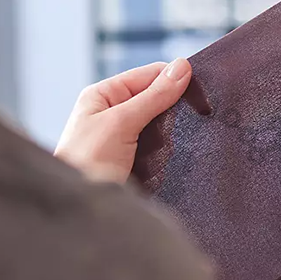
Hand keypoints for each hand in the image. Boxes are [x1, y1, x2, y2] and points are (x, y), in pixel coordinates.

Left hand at [55, 59, 191, 183]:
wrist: (79, 212)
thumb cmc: (85, 163)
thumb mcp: (120, 123)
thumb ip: (153, 96)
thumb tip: (182, 67)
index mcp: (104, 95)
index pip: (149, 74)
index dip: (174, 80)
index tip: (200, 93)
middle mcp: (113, 113)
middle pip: (157, 98)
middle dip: (175, 109)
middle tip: (195, 119)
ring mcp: (124, 137)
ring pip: (162, 125)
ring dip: (173, 134)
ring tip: (181, 143)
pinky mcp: (135, 160)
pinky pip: (161, 147)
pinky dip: (170, 151)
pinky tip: (178, 156)